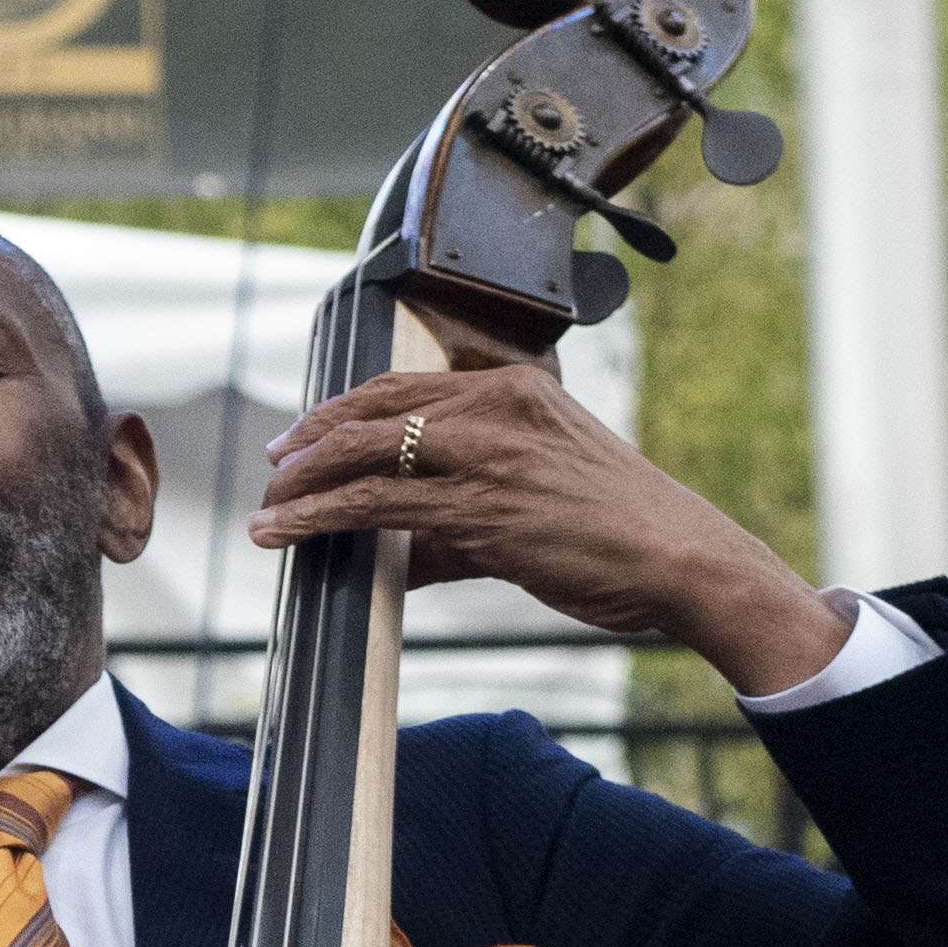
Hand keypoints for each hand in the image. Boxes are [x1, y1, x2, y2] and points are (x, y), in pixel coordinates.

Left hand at [250, 360, 850, 698]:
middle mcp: (496, 410)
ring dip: (302, 487)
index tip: (304, 434)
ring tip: (266, 513)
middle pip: (372, 411)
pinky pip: (377, 507)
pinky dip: (320, 519)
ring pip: (365, 458)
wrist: (681, 559)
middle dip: (309, 441)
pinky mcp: (479, 510)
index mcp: (513, 390)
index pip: (403, 386)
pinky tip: (288, 535)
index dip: (341, 410)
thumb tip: (400, 552)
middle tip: (273, 469)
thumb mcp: (538, 493)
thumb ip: (461, 516)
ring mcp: (487, 457)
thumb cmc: (617, 532)